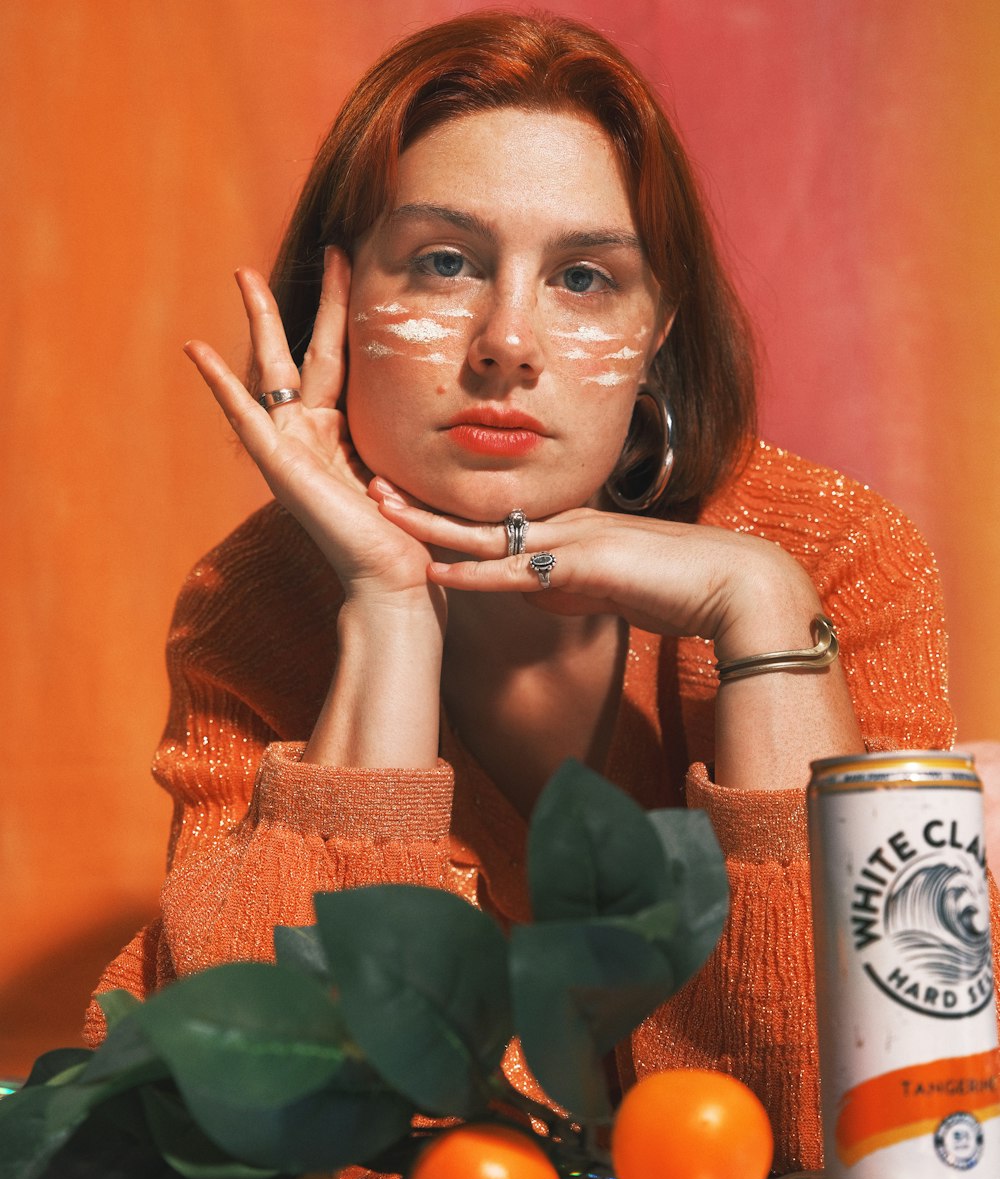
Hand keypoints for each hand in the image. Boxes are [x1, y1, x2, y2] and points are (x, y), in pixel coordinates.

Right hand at [183, 253, 440, 612]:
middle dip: (310, 300)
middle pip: (307, 350)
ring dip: (261, 320)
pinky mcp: (278, 464)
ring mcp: (291, 446)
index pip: (342, 358)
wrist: (395, 578)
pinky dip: (220, 384)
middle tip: (319, 250)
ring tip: (244, 274)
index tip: (354, 267)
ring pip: (272, 368)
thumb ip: (411, 429)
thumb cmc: (410, 533)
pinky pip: (244, 415)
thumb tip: (458, 398)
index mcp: (343, 432)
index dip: (345, 313)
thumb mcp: (412, 464)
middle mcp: (313, 433)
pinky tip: (197, 350)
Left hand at [376, 490, 822, 656]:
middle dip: (423, 502)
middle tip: (371, 483)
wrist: (736, 585)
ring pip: (486, 533)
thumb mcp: (612, 586)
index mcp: (570, 526)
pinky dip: (473, 575)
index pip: (499, 518)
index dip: (450, 511)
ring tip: (380, 509)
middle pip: (480, 513)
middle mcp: (565, 524)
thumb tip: (535, 593)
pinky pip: (517, 573)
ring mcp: (574, 540)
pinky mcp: (586, 566)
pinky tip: (436, 572)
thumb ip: (570, 586)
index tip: (407, 501)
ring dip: (431, 525)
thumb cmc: (681, 585)